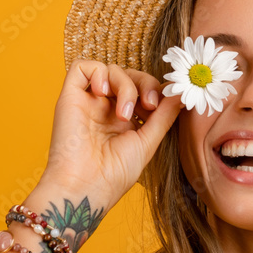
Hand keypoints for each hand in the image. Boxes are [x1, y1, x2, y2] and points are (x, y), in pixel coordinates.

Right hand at [36, 58, 183, 206]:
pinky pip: (83, 67)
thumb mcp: (148, 141)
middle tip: (150, 104)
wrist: (86, 185)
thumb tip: (182, 93)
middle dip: (145, 84)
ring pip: (111, 70)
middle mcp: (106, 109)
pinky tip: (102, 92)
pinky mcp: (70, 96)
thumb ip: (164, 115)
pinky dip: (98, 73)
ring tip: (124, 114)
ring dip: (125, 85)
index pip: (143, 90)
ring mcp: (88, 102)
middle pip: (130, 76)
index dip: (156, 91)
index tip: (166, 104)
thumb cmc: (115, 173)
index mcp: (125, 121)